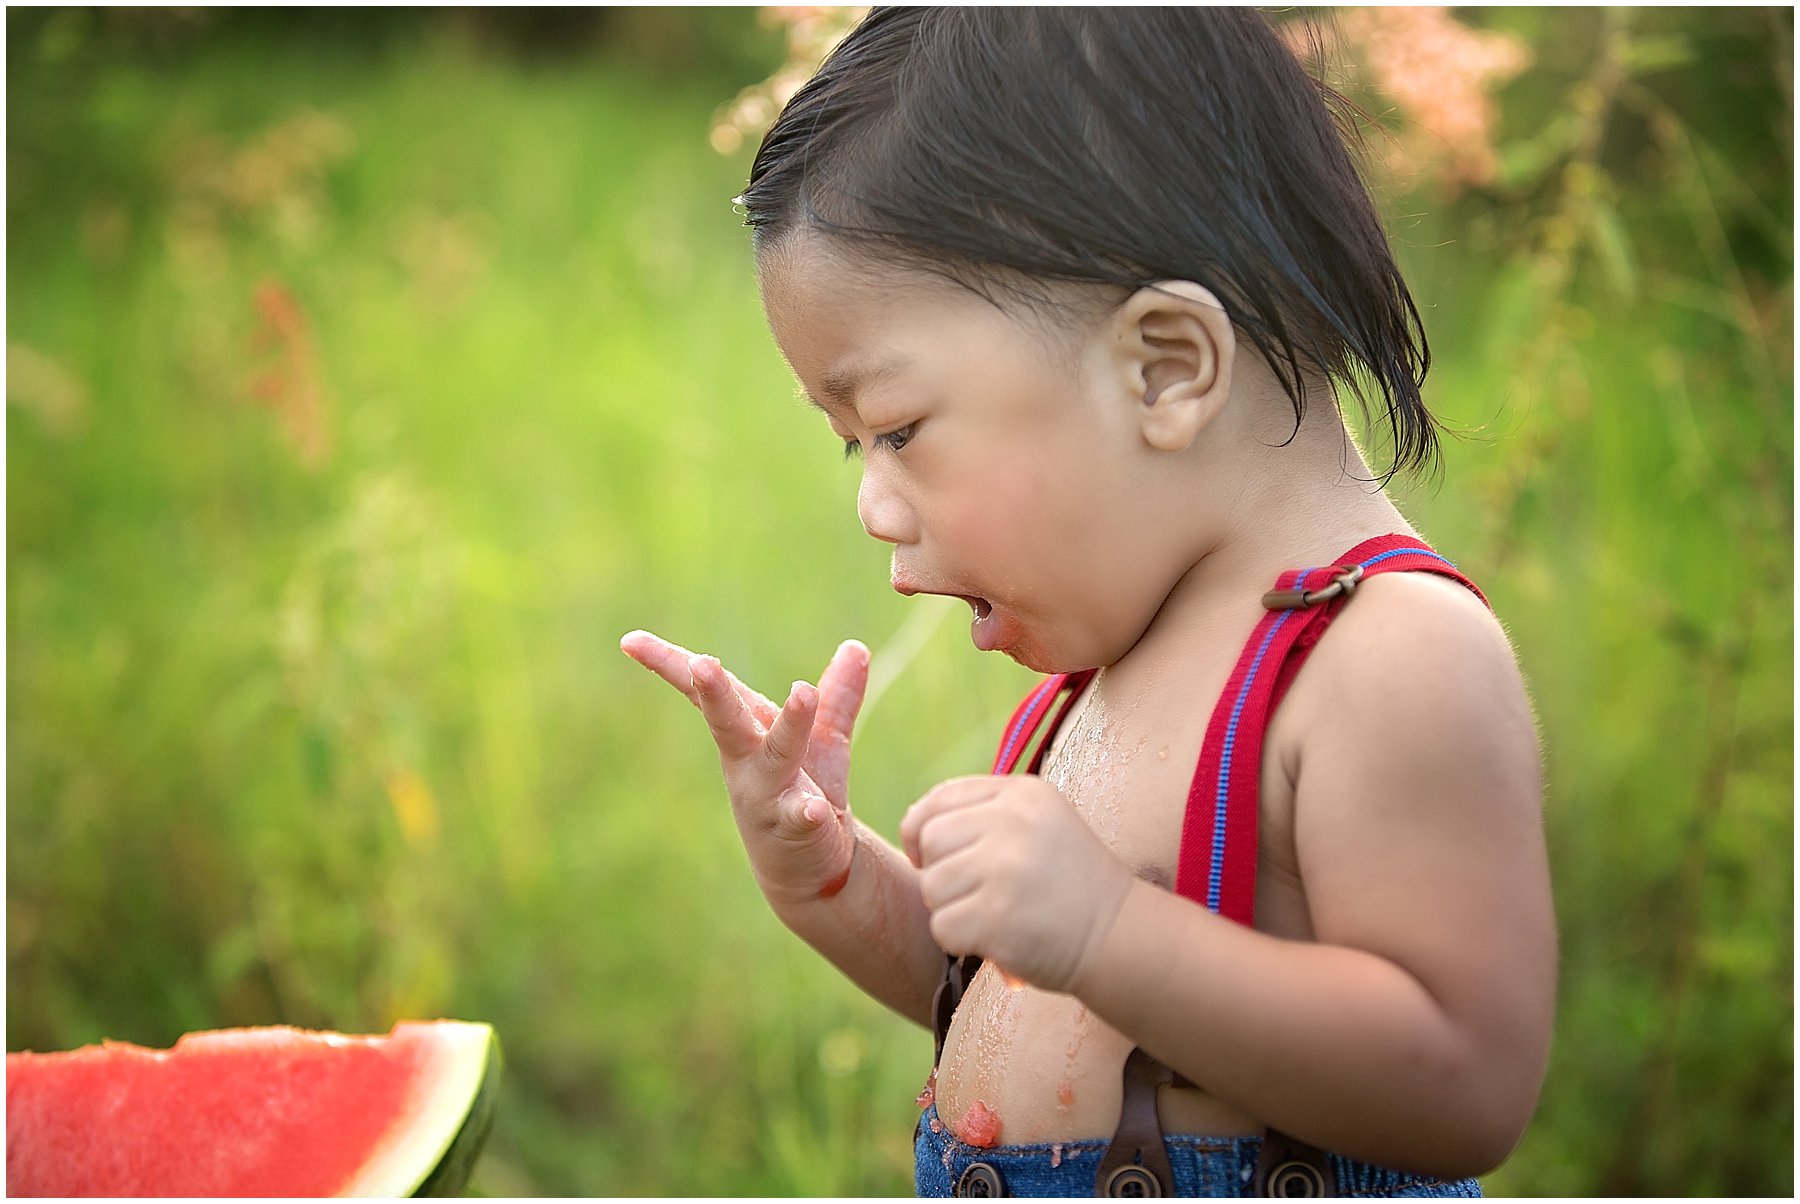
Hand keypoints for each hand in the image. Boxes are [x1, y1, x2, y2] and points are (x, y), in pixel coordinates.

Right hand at [620, 630, 868, 905]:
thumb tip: (855, 646)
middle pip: (728, 721)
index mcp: (748, 732)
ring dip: (789, 725)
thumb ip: (838, 695)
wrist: (811, 870)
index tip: (629, 641)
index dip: (669, 664)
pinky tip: (814, 809)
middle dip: (714, 693)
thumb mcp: (823, 740)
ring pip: (776, 756)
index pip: (709, 692)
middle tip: (700, 664)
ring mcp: (769, 797)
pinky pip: (800, 817)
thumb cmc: (803, 794)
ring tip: (802, 691)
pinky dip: (806, 811)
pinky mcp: (795, 830)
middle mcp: (748, 763)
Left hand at [900, 774, 1135, 993]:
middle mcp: (1013, 823)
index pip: (940, 800)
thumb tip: (913, 824)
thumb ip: (984, 812)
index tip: (938, 857)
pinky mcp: (998, 917)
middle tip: (974, 893)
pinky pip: (942, 927)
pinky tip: (995, 939)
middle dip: (940, 872)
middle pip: (930, 840)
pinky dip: (961, 941)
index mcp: (1022, 794)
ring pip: (932, 886)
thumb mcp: (1038, 822)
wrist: (1117, 935)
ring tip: (990, 915)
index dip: (923, 831)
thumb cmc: (1068, 881)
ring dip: (951, 909)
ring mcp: (1005, 869)